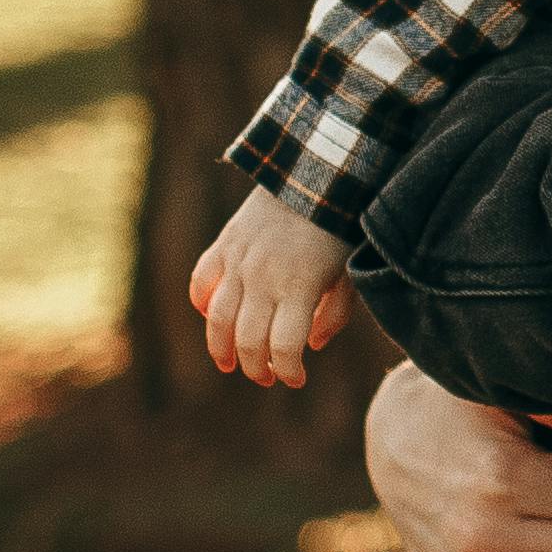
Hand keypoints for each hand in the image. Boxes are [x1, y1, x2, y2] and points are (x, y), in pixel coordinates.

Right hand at [188, 186, 355, 389]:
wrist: (317, 172)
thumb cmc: (341, 227)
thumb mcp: (351, 271)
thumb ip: (335, 312)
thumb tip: (313, 345)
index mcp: (299, 289)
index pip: (283, 348)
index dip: (288, 372)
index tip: (296, 379)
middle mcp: (264, 279)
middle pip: (248, 340)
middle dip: (256, 368)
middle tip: (266, 377)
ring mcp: (240, 261)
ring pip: (218, 318)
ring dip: (220, 348)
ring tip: (228, 363)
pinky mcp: (226, 243)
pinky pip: (201, 279)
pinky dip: (201, 302)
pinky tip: (209, 316)